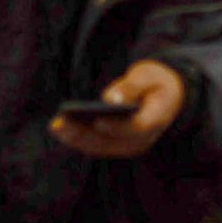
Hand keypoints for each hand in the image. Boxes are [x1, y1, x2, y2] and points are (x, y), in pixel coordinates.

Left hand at [52, 58, 187, 159]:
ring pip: (100, 147)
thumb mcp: (149, 76)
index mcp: (157, 119)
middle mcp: (143, 139)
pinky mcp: (116, 146)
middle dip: (84, 133)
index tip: (98, 119)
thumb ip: (131, 86)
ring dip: (76, 138)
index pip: (137, 128)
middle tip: (61, 122)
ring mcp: (129, 146)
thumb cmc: (155, 82)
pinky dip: (77, 137)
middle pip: (112, 142)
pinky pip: (95, 145)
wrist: (165, 96)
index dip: (117, 126)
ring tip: (56, 124)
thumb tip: (110, 98)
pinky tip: (60, 126)